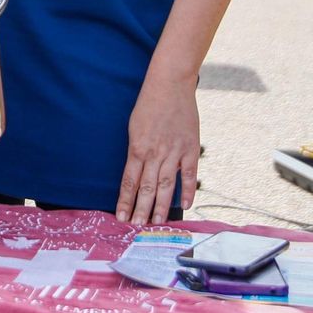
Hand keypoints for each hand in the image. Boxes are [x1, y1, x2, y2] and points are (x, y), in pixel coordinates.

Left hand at [115, 73, 199, 223]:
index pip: (129, 182)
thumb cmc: (149, 103)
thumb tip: (136, 174)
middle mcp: (155, 153)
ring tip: (157, 223)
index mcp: (137, 147)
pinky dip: (187, 190)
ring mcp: (174, 151)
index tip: (121, 218)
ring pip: (166, 185)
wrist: (170, 84)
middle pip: (147, 187)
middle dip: (141, 210)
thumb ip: (136, 151)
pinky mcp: (190, 147)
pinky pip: (189, 174)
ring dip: (161, 206)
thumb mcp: (134, 127)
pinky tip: (186, 205)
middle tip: (138, 228)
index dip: (125, 201)